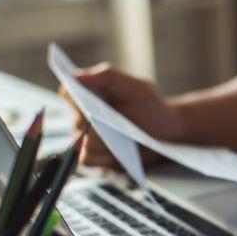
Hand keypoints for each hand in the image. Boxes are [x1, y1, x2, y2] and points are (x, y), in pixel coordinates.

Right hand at [60, 63, 180, 167]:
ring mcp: (90, 138)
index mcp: (91, 95)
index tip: (87, 101)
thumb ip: (107, 76)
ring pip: (80, 142)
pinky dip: (100, 158)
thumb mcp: (136, 86)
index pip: (68, 93)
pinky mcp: (99, 157)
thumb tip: (75, 76)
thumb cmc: (151, 105)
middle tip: (112, 122)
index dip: (73, 97)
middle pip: (76, 121)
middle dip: (93, 123)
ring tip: (120, 138)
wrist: (169, 131)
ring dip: (99, 141)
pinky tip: (116, 153)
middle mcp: (86, 117)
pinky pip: (86, 159)